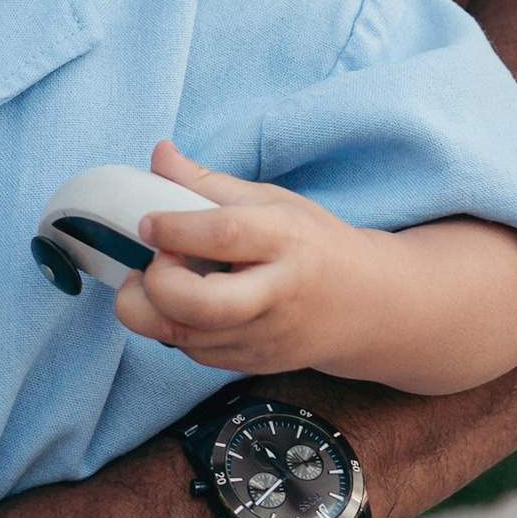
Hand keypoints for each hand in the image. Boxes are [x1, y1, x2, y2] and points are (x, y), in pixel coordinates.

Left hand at [108, 142, 393, 377]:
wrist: (367, 306)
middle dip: (158, 285)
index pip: (224, 234)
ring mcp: (265, 336)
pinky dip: (171, 327)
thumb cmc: (313, 245)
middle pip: (203, 305)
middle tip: (152, 262)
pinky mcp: (253, 363)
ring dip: (150, 309)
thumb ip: (207, 182)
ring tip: (155, 278)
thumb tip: (159, 154)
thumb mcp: (271, 201)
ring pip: (186, 338)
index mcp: (285, 239)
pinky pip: (193, 353)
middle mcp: (277, 294)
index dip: (175, 228)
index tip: (148, 222)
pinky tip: (179, 303)